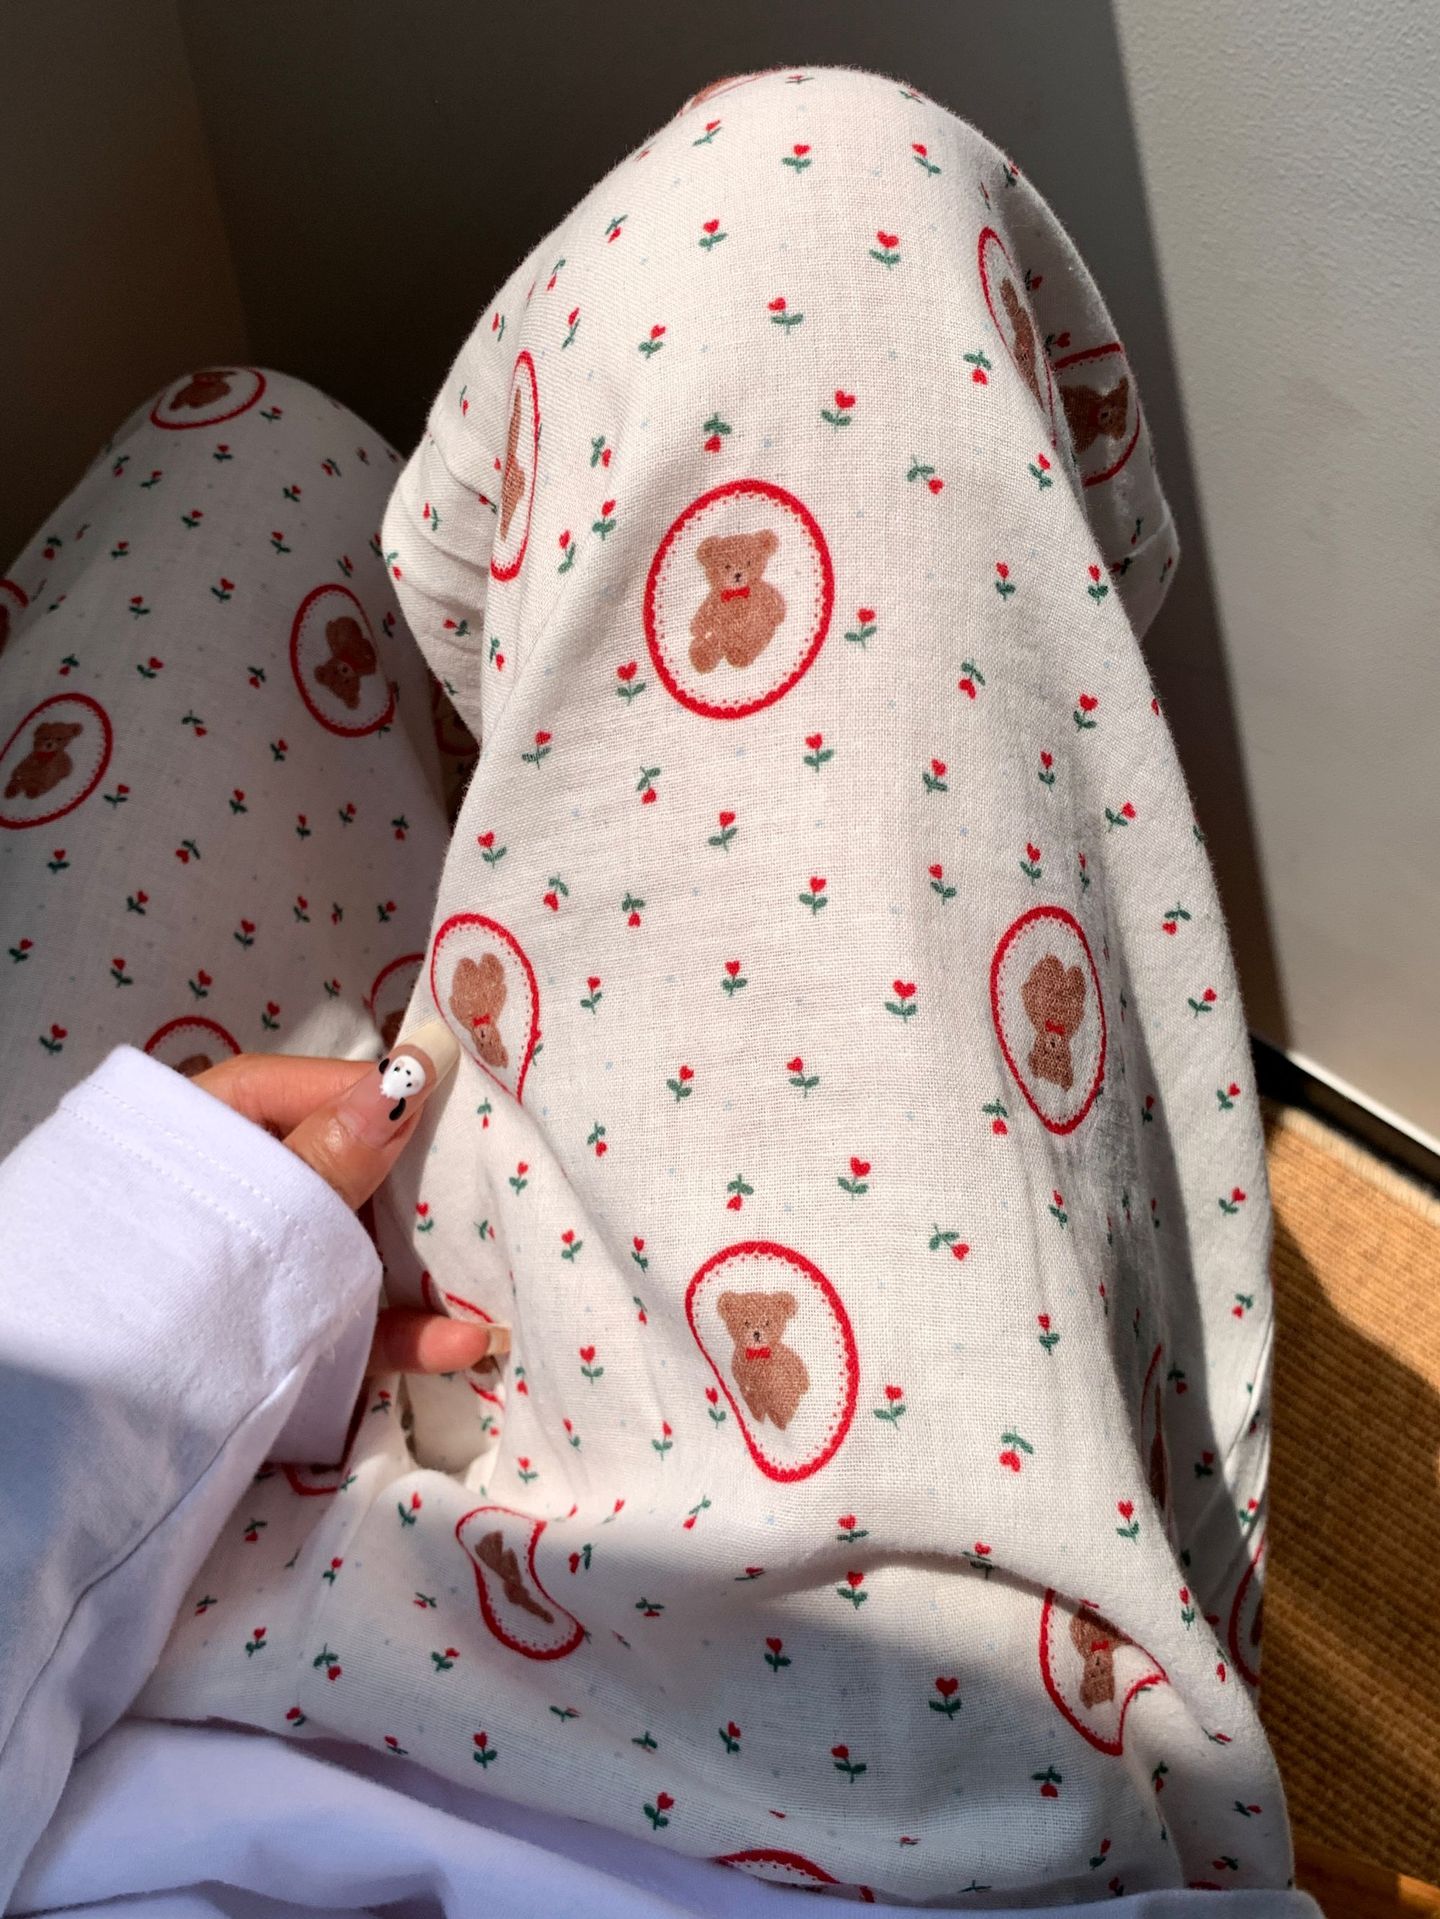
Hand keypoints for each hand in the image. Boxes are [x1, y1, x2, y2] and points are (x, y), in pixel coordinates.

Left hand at [193, 1021, 504, 1377]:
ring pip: (364, 1247)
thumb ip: (336, 1153)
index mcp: (223, 1127)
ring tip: (496, 1277)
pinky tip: (462, 1345)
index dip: (385, 1094)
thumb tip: (410, 1077)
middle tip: (497, 1184)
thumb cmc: (168, 1275)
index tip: (455, 1107)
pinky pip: (355, 1317)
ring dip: (430, 1270)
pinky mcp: (288, 1328)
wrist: (86, 1416)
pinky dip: (405, 1331)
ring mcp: (273, 1261)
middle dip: (425, 1186)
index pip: (319, 1087)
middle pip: (356, 1168)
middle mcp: (254, 1188)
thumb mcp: (263, 1204)